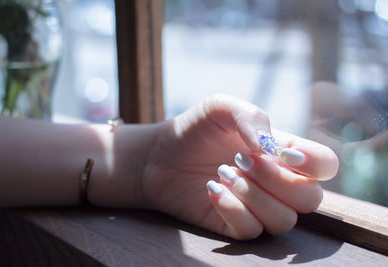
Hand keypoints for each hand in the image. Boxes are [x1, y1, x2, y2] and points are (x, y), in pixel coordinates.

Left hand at [141, 95, 338, 239]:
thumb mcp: (219, 107)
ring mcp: (257, 207)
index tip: (284, 154)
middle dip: (276, 179)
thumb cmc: (194, 130)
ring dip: (253, 195)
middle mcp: (276, 183)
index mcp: (281, 153)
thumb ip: (250, 115)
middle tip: (240, 159)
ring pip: (284, 220)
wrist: (160, 156)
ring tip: (223, 172)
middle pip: (311, 199)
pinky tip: (212, 189)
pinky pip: (251, 231)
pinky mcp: (234, 225)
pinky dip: (232, 209)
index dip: (315, 164)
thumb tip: (269, 148)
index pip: (325, 166)